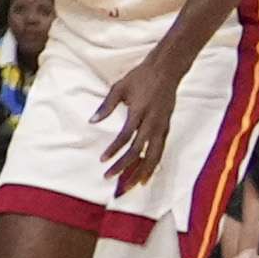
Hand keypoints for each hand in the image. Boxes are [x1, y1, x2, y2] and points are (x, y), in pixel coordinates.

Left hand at [101, 42, 190, 192]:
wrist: (166, 71)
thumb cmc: (140, 77)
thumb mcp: (119, 87)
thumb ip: (106, 106)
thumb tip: (92, 121)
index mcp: (139, 111)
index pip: (126, 136)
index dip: (114, 150)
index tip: (103, 161)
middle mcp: (153, 123)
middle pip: (141, 152)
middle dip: (126, 169)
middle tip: (112, 180)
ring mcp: (162, 127)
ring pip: (154, 156)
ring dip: (141, 172)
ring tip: (130, 186)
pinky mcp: (166, 129)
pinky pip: (160, 151)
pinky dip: (153, 164)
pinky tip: (145, 175)